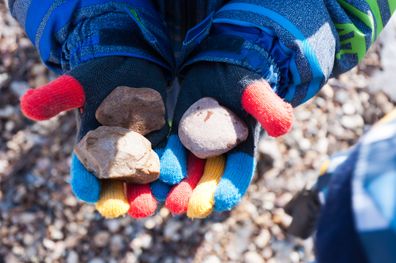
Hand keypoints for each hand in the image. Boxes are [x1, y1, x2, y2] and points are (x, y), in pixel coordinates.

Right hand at [20, 56, 169, 218]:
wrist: (130, 60)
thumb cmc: (99, 72)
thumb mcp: (78, 83)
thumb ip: (57, 97)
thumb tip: (26, 106)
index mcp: (91, 146)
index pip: (84, 169)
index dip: (85, 181)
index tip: (87, 192)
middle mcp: (115, 153)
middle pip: (118, 180)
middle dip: (123, 195)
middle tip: (128, 208)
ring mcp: (140, 148)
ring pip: (145, 173)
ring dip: (152, 187)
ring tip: (158, 199)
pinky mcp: (162, 138)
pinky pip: (168, 154)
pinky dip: (173, 164)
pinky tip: (179, 175)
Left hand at [155, 62, 293, 217]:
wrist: (219, 61)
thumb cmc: (241, 76)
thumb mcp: (254, 89)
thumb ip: (266, 106)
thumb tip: (283, 127)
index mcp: (242, 145)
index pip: (238, 171)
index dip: (230, 186)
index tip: (219, 203)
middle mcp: (221, 151)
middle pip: (210, 177)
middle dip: (199, 194)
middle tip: (188, 209)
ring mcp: (198, 144)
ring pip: (189, 171)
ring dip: (179, 187)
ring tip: (168, 202)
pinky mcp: (180, 134)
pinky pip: (170, 153)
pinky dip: (164, 167)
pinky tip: (153, 181)